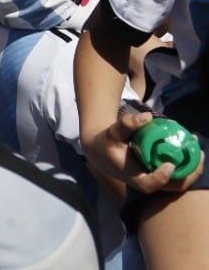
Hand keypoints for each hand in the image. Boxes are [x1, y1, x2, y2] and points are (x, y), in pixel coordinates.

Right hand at [82, 107, 204, 194]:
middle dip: (190, 173)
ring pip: (179, 182)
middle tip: (199, 153)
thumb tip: (148, 117)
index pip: (149, 183)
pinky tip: (191, 149)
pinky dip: (188, 165)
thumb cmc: (107, 143)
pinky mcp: (160, 177)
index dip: (161, 177)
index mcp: (132, 175)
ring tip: (198, 149)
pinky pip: (178, 175)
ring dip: (193, 169)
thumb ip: (128, 124)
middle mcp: (146, 182)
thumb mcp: (113, 132)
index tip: (170, 164)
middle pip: (173, 186)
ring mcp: (155, 181)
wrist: (102, 154)